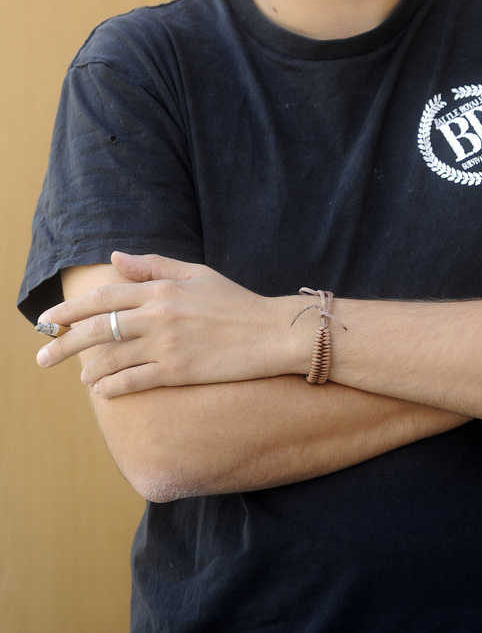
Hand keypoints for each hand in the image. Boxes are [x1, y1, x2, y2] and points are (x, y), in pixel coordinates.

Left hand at [36, 252, 292, 396]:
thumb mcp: (197, 273)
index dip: (70, 310)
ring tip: (80, 378)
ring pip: (110, 358)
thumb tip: (115, 257)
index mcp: (162, 288)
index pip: (104, 297)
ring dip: (87, 370)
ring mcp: (167, 345)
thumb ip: (154, 265)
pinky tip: (104, 391)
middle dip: (63, 343)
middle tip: (42, 356)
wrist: (272, 332)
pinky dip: (112, 387)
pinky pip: (133, 381)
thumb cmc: (237, 302)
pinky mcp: (178, 371)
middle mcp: (159, 315)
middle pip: (96, 328)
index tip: (48, 320)